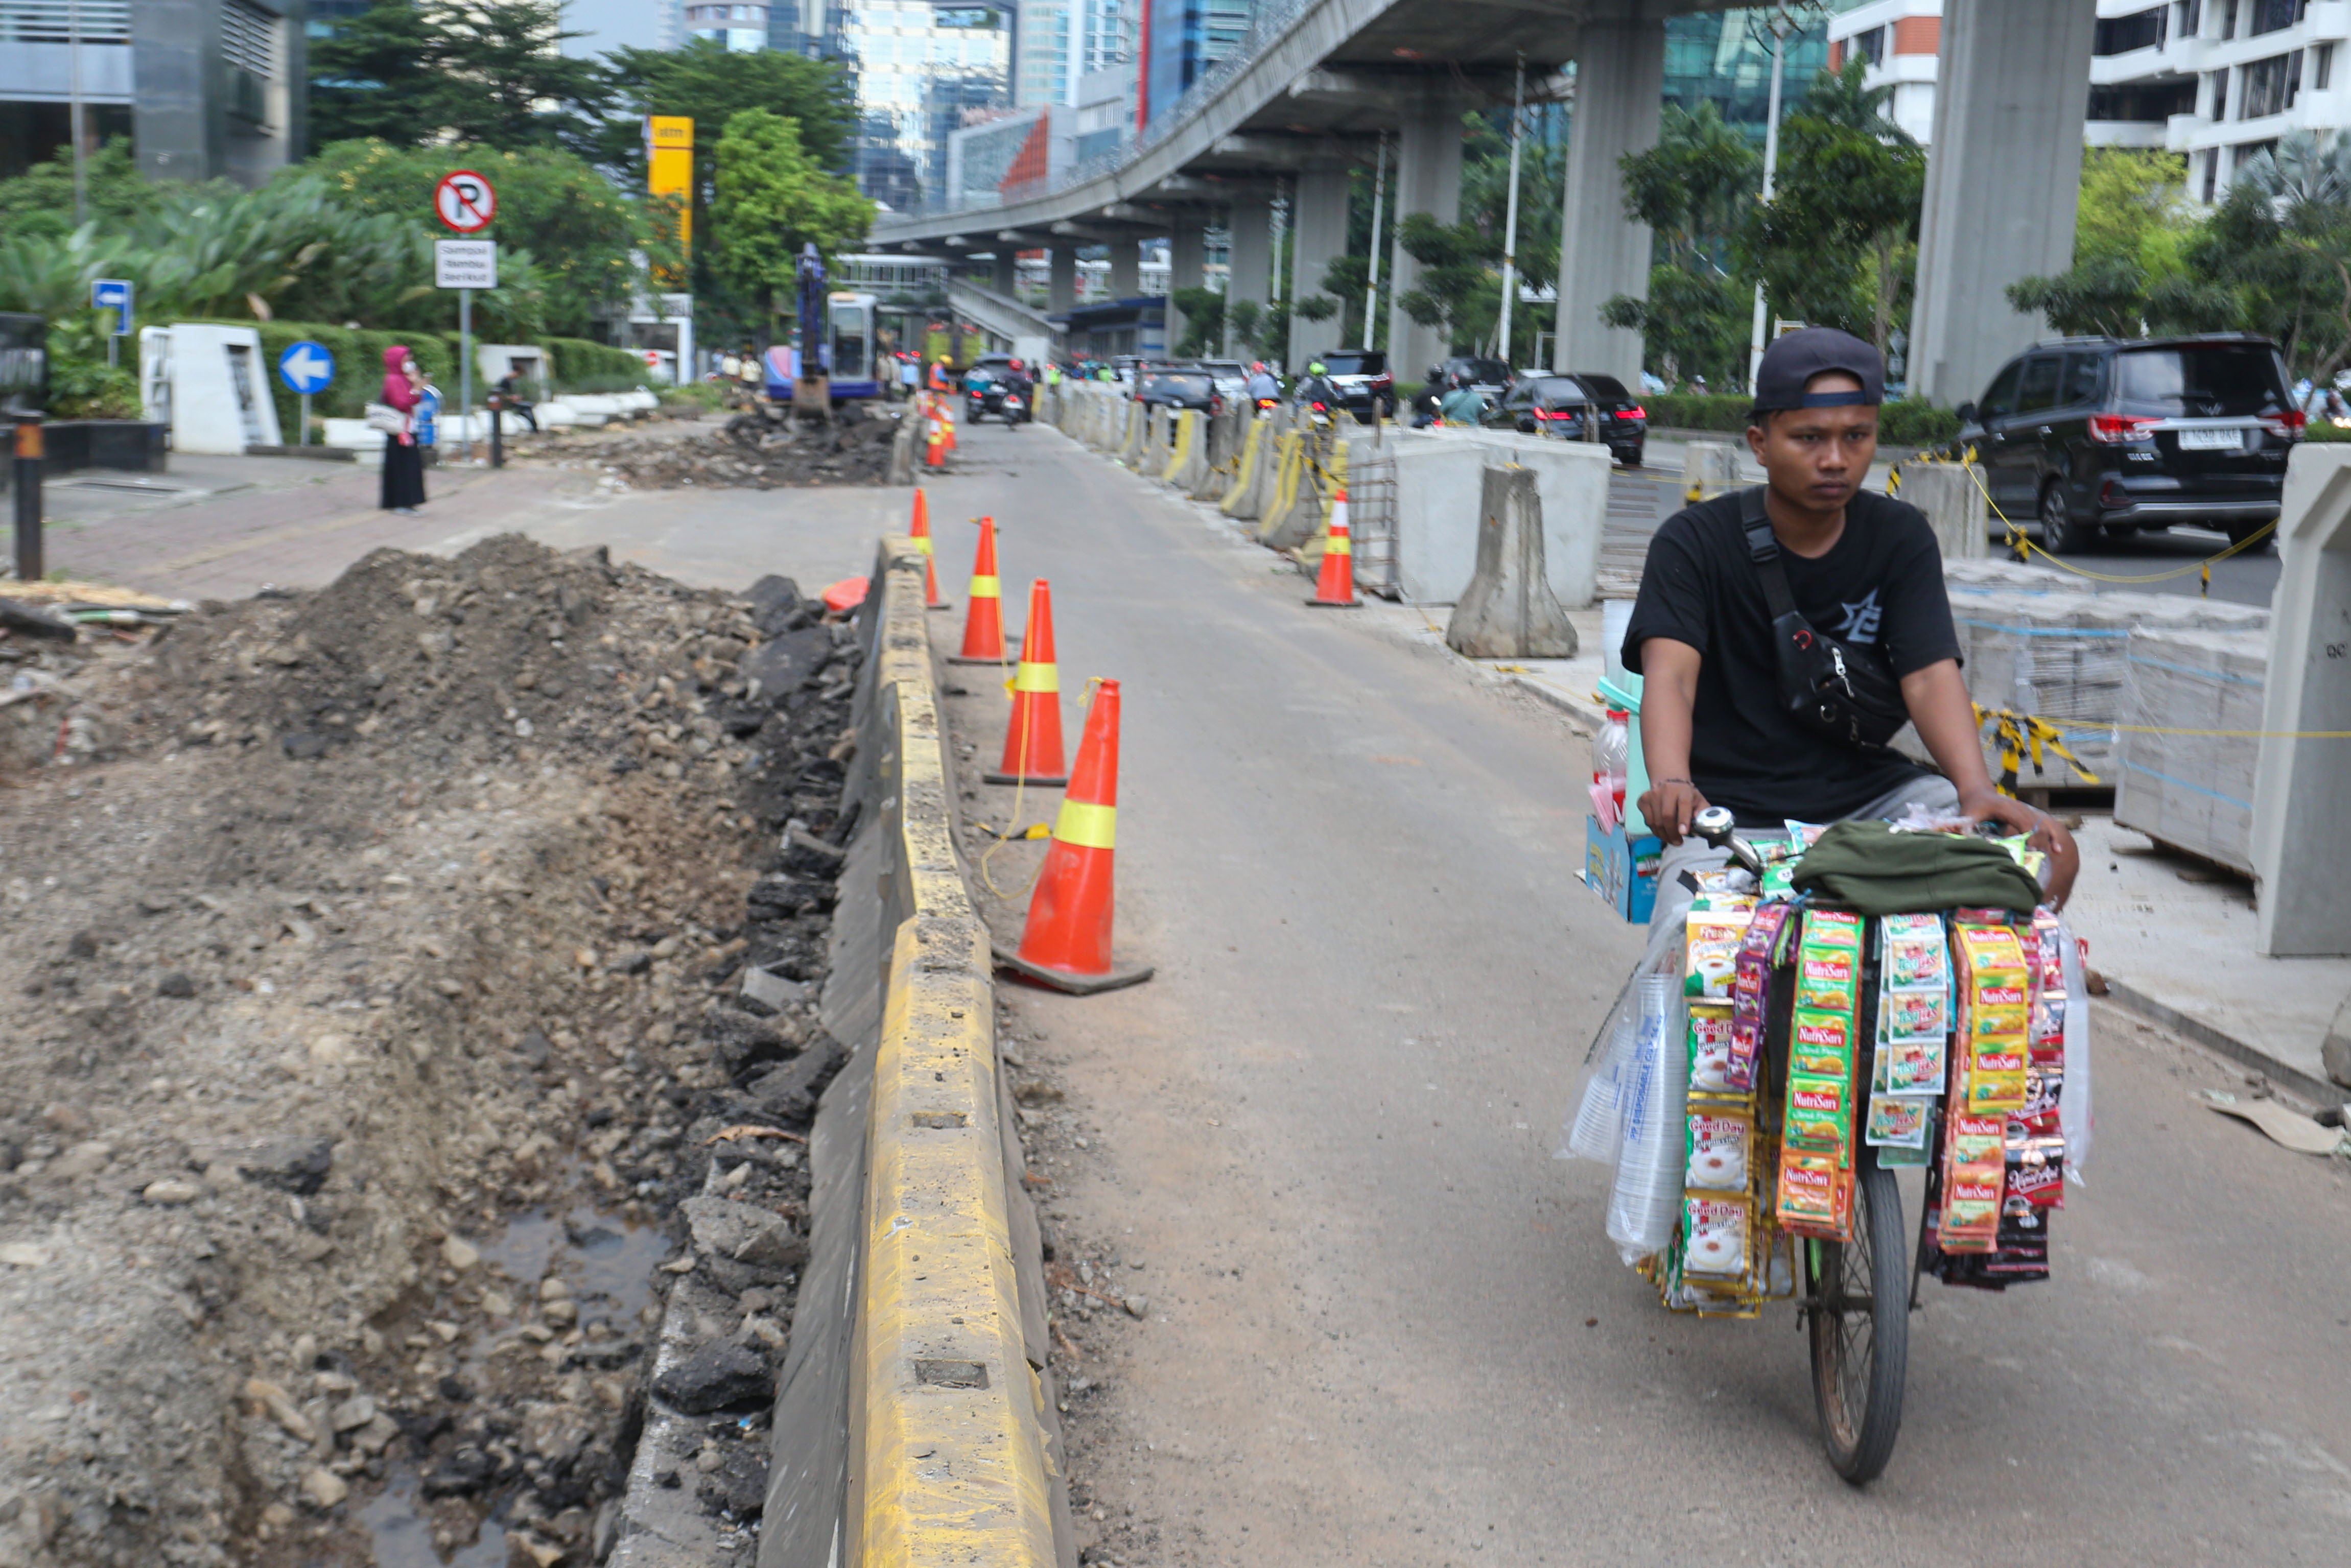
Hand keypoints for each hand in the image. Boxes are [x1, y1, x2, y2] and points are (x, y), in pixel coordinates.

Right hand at [1639, 778, 1709, 846]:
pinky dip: (1655, 830)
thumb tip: (1701, 824)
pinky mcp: (1642, 800)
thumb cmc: (1686, 796)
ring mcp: (1652, 795)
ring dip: (1663, 835)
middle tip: (1678, 842)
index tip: (1684, 833)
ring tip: (1671, 840)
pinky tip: (1662, 831)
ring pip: (1655, 821)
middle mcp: (1666, 790)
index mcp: (1683, 790)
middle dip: (1672, 833)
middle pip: (1666, 816)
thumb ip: (1703, 813)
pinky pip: (1648, 821)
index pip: (1683, 805)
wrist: (1670, 783)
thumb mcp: (1699, 801)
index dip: (1683, 820)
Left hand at [1960, 790, 2079, 908]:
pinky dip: (2052, 837)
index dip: (2028, 836)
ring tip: (2046, 857)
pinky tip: (2057, 850)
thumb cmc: (1973, 806)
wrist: (1979, 793)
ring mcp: (2026, 810)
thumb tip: (1966, 843)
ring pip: (2043, 826)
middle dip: (2037, 842)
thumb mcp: (1966, 816)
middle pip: (2036, 825)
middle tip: (2034, 859)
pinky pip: (2045, 825)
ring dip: (2046, 841)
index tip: (2029, 850)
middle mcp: (2020, 807)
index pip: (2023, 821)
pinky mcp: (2029, 815)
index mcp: (2006, 807)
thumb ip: (1966, 828)